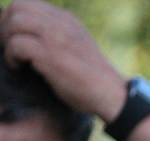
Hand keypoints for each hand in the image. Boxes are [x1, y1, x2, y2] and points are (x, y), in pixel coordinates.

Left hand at [0, 0, 125, 120]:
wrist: (111, 95)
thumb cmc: (93, 81)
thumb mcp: (77, 49)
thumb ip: (58, 38)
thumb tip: (28, 39)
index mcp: (67, 20)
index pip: (29, 4)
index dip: (13, 20)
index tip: (13, 39)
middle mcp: (62, 23)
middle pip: (18, 7)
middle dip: (6, 26)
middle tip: (9, 48)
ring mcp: (56, 37)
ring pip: (15, 21)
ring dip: (7, 40)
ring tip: (14, 59)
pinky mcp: (51, 54)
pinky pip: (17, 44)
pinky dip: (12, 57)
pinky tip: (19, 69)